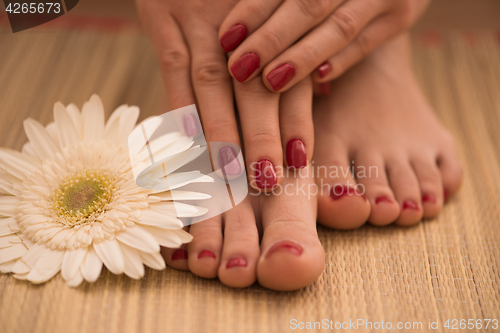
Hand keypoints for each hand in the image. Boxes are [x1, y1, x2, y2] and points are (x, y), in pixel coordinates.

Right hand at [136, 0, 314, 190]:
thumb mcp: (268, 8)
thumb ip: (286, 46)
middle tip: (268, 179)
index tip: (298, 164)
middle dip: (261, 136)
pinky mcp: (162, 13)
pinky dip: (179, 101)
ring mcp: (199, 19)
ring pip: (214, 82)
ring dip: (222, 129)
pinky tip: (186, 137)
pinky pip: (172, 63)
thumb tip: (317, 91)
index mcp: (272, 23)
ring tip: (229, 173)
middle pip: (255, 88)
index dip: (294, 122)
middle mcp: (241, 25)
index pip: (287, 80)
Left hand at [219, 0, 429, 91]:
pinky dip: (341, 60)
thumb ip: (283, 1)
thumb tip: (235, 35)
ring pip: (339, 26)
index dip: (253, 10)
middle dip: (272, 38)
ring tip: (271, 80)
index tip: (226, 38)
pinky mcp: (400, 17)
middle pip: (309, 4)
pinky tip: (317, 78)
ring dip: (302, 56)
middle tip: (240, 67)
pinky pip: (366, 42)